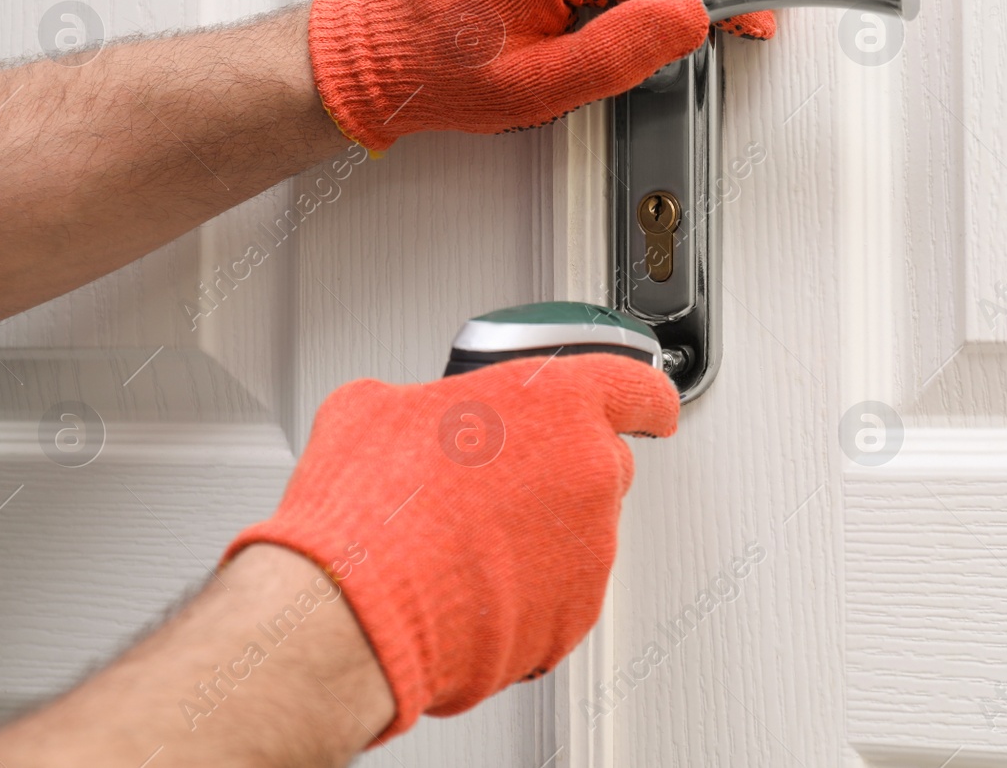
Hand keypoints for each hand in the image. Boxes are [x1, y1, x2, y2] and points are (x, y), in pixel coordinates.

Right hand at [223, 353, 679, 742]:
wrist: (356, 610)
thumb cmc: (371, 509)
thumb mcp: (375, 409)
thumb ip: (422, 402)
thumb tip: (406, 417)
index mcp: (559, 404)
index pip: (637, 389)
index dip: (645, 400)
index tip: (650, 409)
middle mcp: (590, 473)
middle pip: (605, 465)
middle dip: (562, 474)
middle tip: (497, 488)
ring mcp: (590, 551)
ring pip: (580, 537)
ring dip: (537, 540)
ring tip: (461, 548)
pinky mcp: (574, 617)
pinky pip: (560, 599)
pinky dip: (526, 598)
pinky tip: (467, 591)